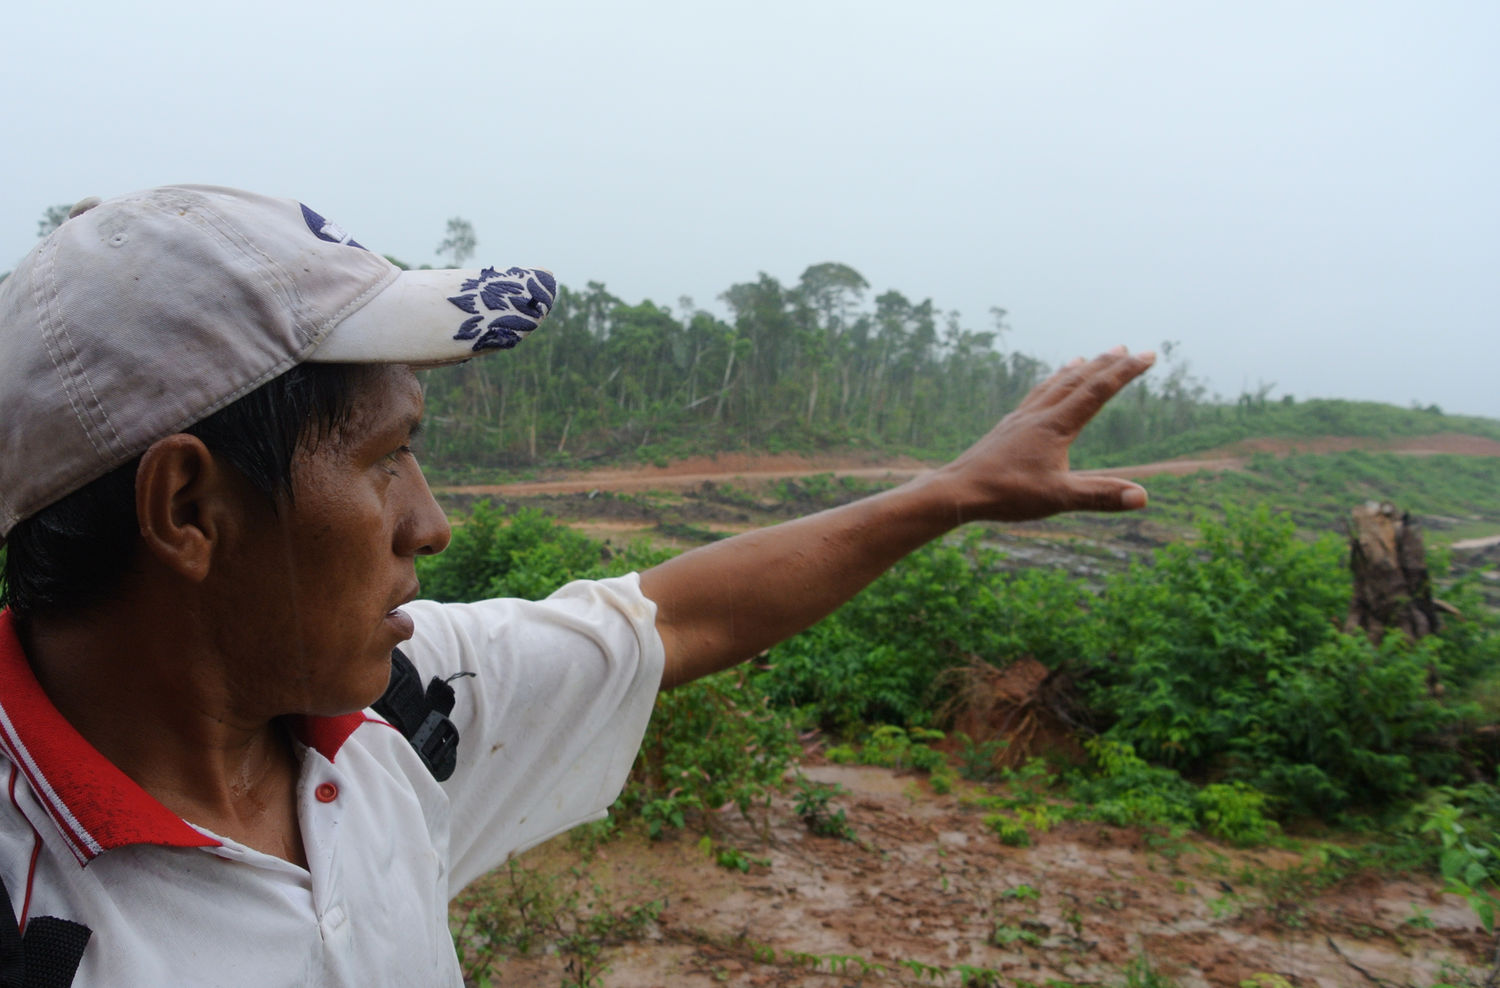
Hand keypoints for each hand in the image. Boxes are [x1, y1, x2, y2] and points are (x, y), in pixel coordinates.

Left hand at [935, 346, 1155, 521]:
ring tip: (1089, 358)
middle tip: (1128, 349)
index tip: (1148, 355)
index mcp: (1055, 426)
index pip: (1098, 391)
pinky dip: (1049, 385)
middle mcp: (1038, 414)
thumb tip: (1143, 498)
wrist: (958, 490)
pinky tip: (1047, 389)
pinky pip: (1034, 396)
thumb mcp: (1059, 498)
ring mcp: (1020, 418)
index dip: (1125, 372)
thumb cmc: (1006, 494)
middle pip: (1078, 380)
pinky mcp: (1007, 428)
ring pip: (1054, 385)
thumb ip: (1100, 495)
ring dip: (1076, 371)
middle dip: (1106, 364)